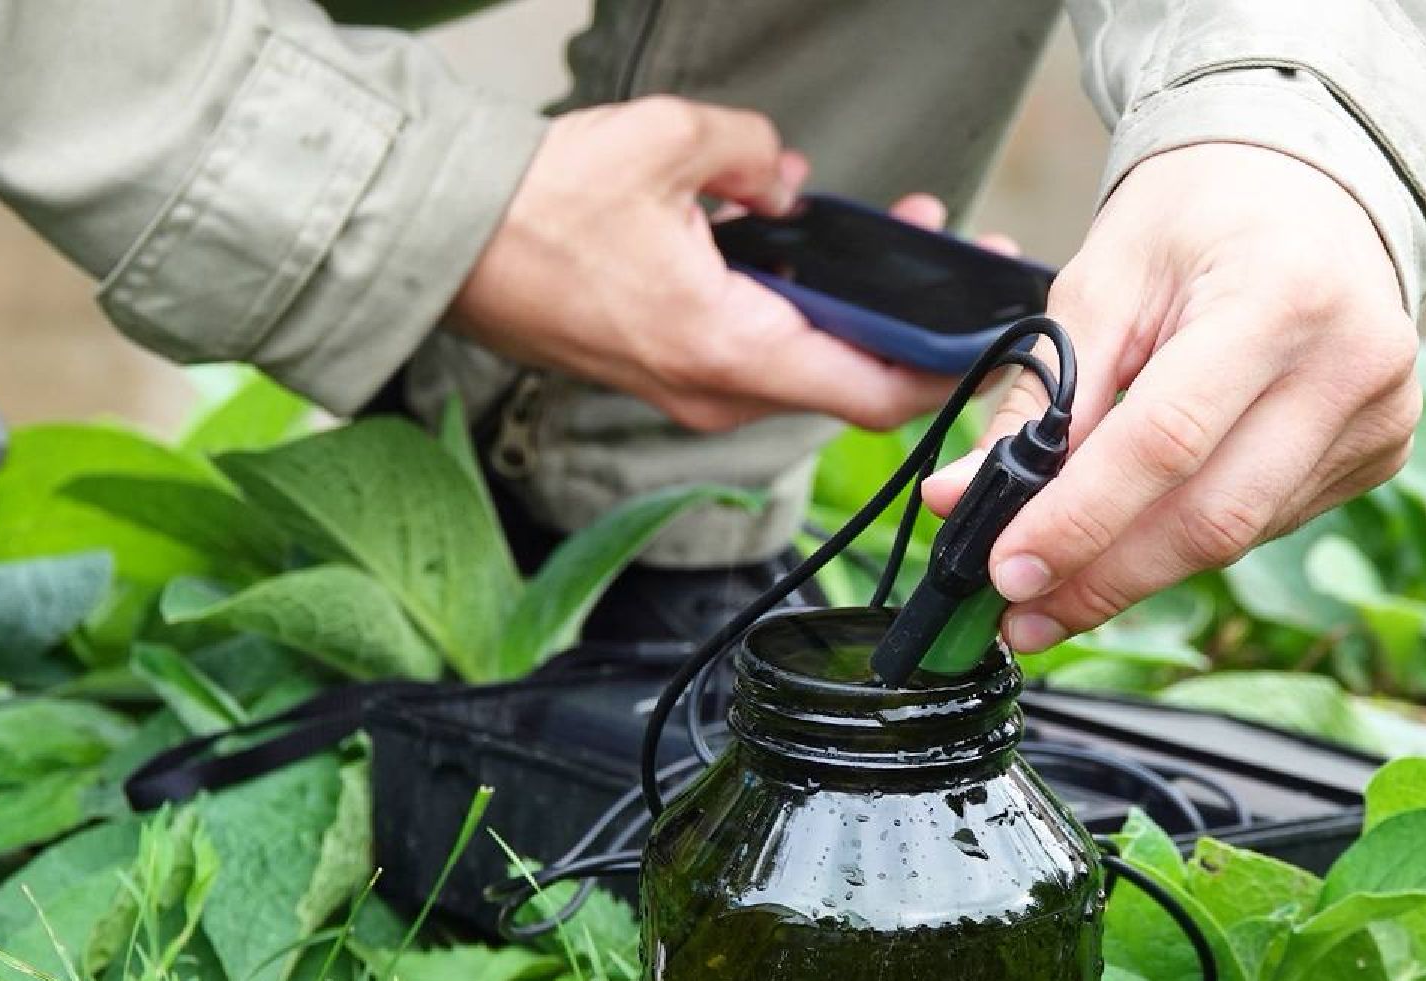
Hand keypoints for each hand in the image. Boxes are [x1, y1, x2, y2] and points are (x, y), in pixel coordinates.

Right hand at [448, 95, 956, 431]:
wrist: (438, 245)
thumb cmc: (536, 210)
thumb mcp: (667, 144)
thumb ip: (754, 154)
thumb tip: (786, 178)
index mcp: (729, 349)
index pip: (874, 392)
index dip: (945, 366)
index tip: (987, 327)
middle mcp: (716, 391)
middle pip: (848, 380)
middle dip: (904, 319)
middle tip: (942, 250)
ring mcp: (688, 392)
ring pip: (802, 366)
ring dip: (846, 311)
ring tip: (878, 235)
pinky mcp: (664, 375)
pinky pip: (755, 356)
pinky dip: (792, 314)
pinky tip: (796, 251)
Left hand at [924, 143, 1420, 651]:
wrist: (1310, 181)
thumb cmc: (1197, 217)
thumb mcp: (1103, 281)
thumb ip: (1040, 396)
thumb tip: (964, 500)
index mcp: (1280, 296)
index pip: (1167, 440)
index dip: (1080, 519)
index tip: (1003, 572)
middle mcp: (1352, 363)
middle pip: (1214, 516)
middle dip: (1102, 577)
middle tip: (1017, 612)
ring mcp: (1380, 416)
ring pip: (1240, 536)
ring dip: (1137, 572)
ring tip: (1054, 589)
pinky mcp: (1380, 452)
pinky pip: (1267, 523)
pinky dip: (1189, 540)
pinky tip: (1139, 535)